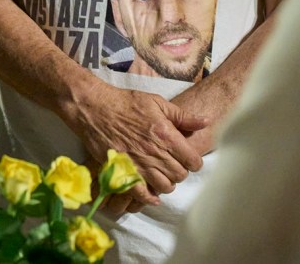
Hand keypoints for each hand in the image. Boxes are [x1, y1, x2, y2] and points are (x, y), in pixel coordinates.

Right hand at [65, 84, 209, 205]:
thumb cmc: (125, 102)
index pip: (193, 161)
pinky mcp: (123, 171)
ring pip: (165, 186)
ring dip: (166, 182)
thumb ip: (182, 116)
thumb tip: (206, 122)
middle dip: (180, 171)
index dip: (193, 161)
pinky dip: (149, 197)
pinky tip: (151, 193)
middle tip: (172, 164)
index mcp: (166, 135)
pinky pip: (141, 194)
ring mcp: (139, 164)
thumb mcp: (156, 102)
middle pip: (180, 175)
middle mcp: (155, 153)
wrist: (94, 108)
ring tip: (161, 174)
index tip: (187, 157)